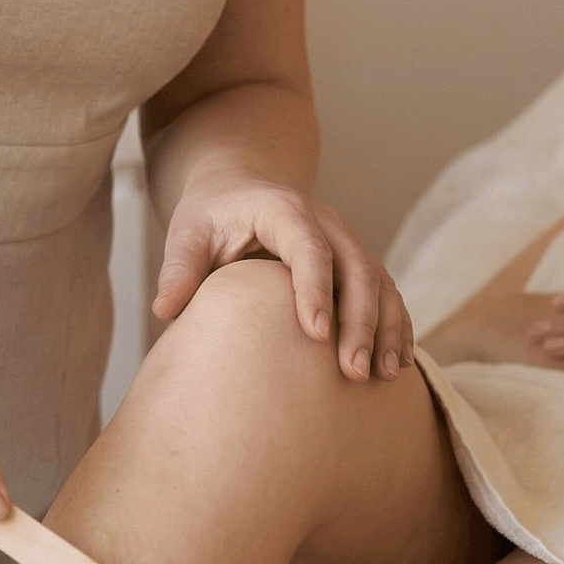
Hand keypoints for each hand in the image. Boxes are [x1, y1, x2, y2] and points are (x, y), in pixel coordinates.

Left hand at [154, 179, 414, 380]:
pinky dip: (396, 326)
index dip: (315, 289)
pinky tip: (398, 365)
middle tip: (352, 372)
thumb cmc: (211, 215)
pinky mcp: (357, 263)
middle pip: (355, 268)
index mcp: (284, 210)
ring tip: (380, 376)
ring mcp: (347, 241)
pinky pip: (386, 292)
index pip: (309, 248)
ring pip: (379, 282)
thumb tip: (165, 310)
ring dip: (385, 328)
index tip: (317, 335)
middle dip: (359, 322)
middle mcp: (326, 222)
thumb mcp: (187, 232)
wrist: (240, 188)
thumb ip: (179, 268)